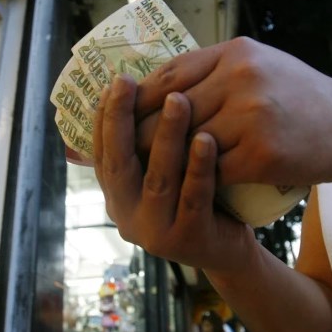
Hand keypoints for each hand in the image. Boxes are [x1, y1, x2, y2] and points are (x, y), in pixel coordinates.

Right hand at [94, 74, 254, 271]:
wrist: (229, 249)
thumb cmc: (195, 197)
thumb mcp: (165, 170)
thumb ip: (147, 142)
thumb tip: (137, 84)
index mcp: (116, 194)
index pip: (102, 151)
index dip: (105, 117)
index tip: (115, 82)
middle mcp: (126, 215)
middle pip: (120, 163)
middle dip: (123, 119)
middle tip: (130, 83)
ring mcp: (154, 232)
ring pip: (157, 178)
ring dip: (166, 136)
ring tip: (178, 100)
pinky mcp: (187, 241)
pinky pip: (192, 198)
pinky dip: (198, 167)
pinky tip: (206, 138)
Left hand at [134, 37, 331, 189]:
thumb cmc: (301, 97)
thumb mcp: (259, 65)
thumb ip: (214, 71)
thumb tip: (160, 86)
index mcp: (236, 53)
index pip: (172, 73)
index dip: (141, 95)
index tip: (119, 112)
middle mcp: (243, 78)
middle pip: (173, 109)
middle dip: (143, 131)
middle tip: (122, 150)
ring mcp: (254, 116)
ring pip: (189, 142)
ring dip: (166, 161)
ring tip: (147, 172)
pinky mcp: (263, 154)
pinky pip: (214, 170)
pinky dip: (198, 180)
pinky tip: (184, 188)